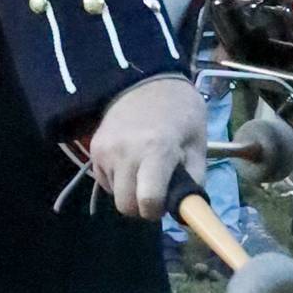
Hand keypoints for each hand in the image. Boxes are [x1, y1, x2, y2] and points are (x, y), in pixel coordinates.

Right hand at [87, 76, 205, 218]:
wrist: (146, 82)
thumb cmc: (180, 113)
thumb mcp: (198, 143)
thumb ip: (194, 180)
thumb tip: (187, 210)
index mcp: (157, 151)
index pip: (148, 201)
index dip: (157, 210)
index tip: (165, 204)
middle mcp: (126, 153)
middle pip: (125, 205)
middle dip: (141, 207)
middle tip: (154, 192)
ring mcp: (105, 151)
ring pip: (114, 194)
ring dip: (129, 192)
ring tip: (143, 170)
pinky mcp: (94, 149)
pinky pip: (105, 180)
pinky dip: (118, 179)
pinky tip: (130, 161)